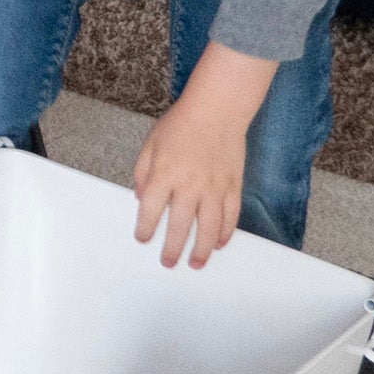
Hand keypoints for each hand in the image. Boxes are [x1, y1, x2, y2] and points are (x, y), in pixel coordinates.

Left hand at [132, 42, 275, 268]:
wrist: (217, 110)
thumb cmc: (180, 125)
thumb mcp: (150, 145)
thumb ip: (143, 173)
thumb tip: (140, 198)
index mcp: (164, 175)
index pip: (150, 210)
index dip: (145, 229)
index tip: (142, 239)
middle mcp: (189, 186)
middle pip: (179, 226)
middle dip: (172, 248)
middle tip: (168, 262)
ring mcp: (214, 188)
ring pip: (209, 228)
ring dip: (203, 249)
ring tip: (196, 263)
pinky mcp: (233, 186)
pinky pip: (231, 216)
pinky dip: (226, 232)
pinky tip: (220, 244)